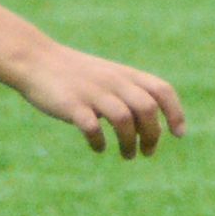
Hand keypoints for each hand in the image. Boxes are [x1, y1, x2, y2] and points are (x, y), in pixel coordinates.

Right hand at [10, 42, 185, 158]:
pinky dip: (99, 141)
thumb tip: (151, 127)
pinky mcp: (71, 104)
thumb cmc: (75, 75)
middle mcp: (112, 82)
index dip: (175, 112)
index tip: (179, 134)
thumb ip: (130, 95)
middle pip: (146, 108)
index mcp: (124, 75)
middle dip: (153, 134)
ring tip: (127, 155)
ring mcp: (92, 93)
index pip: (161, 90)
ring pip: (123, 119)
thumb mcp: (108, 78)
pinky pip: (91, 127)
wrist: (36, 60)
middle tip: (146, 152)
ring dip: (129, 142)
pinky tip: (98, 147)